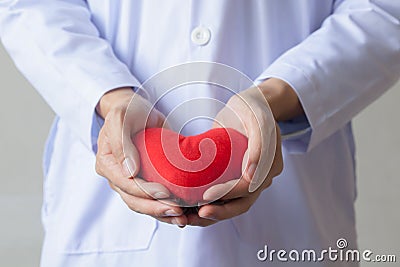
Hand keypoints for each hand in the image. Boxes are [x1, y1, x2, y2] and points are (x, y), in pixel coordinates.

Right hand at [95, 87, 187, 226]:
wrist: (136, 111)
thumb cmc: (127, 111)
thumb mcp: (120, 119)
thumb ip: (121, 142)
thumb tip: (129, 171)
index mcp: (107, 163)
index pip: (125, 183)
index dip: (144, 191)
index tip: (165, 193)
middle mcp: (117, 177)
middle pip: (134, 200)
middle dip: (156, 209)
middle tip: (178, 211)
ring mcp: (130, 182)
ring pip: (144, 206)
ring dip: (162, 214)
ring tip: (182, 218)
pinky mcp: (144, 183)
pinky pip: (153, 201)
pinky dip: (165, 209)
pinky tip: (182, 213)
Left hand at [188, 78, 302, 225]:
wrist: (250, 107)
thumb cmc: (252, 109)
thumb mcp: (257, 119)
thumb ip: (259, 146)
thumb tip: (251, 176)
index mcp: (269, 164)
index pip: (249, 188)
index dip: (228, 195)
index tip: (206, 198)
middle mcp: (261, 176)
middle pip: (242, 203)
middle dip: (218, 212)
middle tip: (196, 216)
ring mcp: (249, 180)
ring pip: (233, 204)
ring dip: (212, 213)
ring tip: (188, 218)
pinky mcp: (236, 178)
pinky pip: (226, 198)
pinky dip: (210, 204)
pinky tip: (191, 208)